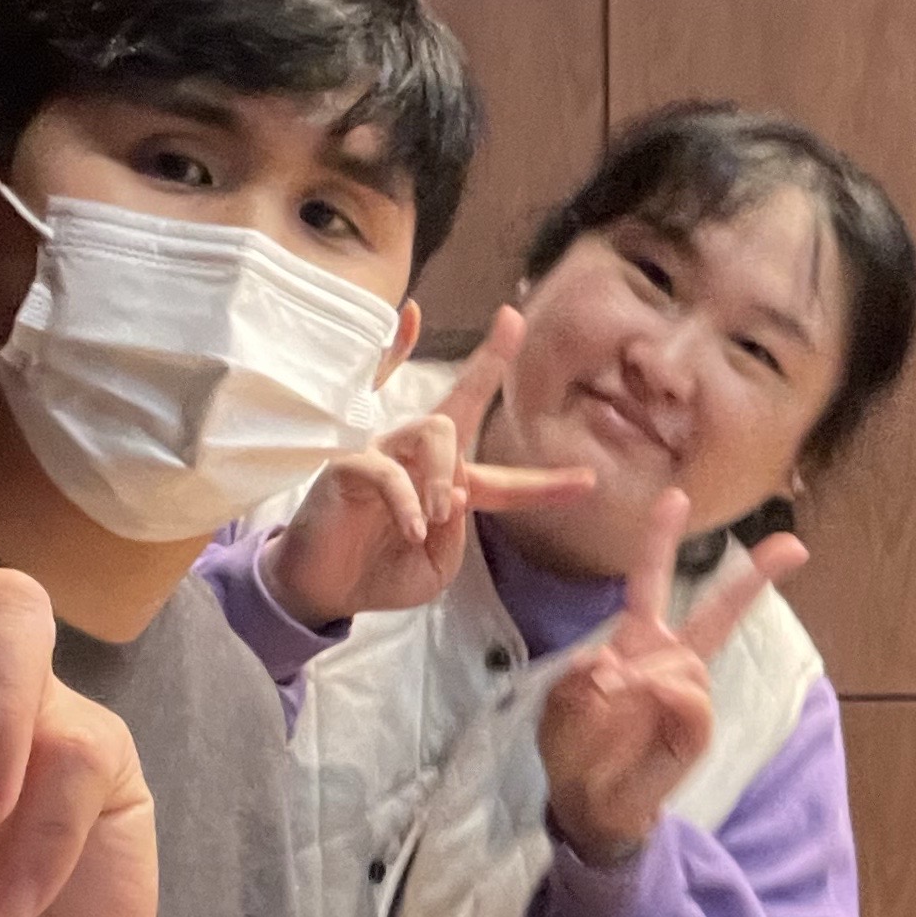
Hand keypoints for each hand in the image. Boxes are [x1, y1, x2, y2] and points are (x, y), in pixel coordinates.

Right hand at [263, 309, 592, 627]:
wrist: (327, 592)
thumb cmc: (381, 573)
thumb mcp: (436, 567)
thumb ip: (455, 534)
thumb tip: (456, 493)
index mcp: (448, 487)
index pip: (504, 479)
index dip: (545, 485)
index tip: (588, 482)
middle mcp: (418, 460)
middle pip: (460, 405)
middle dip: (488, 363)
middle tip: (511, 324)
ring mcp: (384, 456)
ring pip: (432, 429)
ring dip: (446, 472)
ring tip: (443, 514)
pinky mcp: (350, 466)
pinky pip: (387, 469)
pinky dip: (407, 500)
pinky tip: (414, 528)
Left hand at [534, 494, 805, 864]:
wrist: (589, 804)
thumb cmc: (575, 746)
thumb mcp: (559, 703)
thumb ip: (580, 678)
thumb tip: (618, 668)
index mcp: (637, 640)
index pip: (651, 581)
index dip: (661, 539)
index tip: (677, 497)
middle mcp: (670, 659)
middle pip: (716, 613)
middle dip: (753, 579)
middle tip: (793, 545)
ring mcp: (687, 694)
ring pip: (683, 665)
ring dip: (642, 682)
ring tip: (613, 710)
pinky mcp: (696, 730)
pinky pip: (689, 702)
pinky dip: (663, 705)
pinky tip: (645, 716)